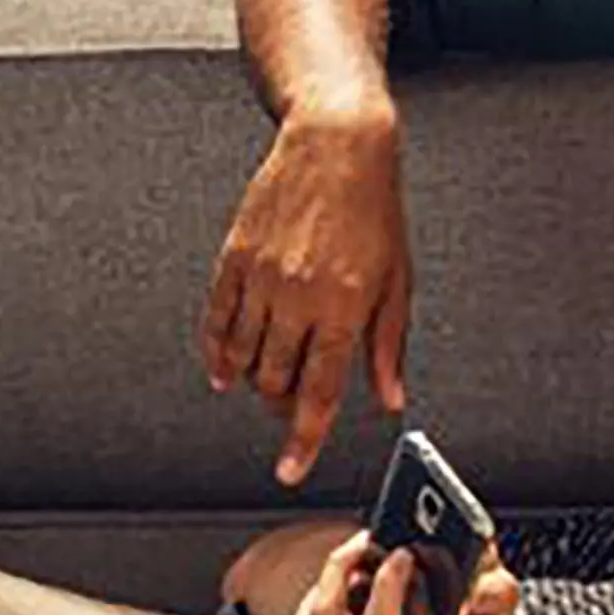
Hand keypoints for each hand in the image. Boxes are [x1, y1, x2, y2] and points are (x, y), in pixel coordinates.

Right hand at [205, 102, 414, 487]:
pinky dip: (216, 351)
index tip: (290, 469)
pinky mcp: (234, 257)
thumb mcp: (397, 281)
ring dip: (251, 382)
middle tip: (290, 411)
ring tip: (262, 386)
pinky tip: (222, 366)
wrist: (337, 145)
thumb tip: (389, 397)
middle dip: (281, 407)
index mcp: (345, 308)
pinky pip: (216, 319)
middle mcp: (299, 297)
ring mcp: (262, 278)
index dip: (303, 440)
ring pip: (243, 357)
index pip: (319, 393)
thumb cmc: (374, 208)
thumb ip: (387, 346)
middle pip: (276, 381)